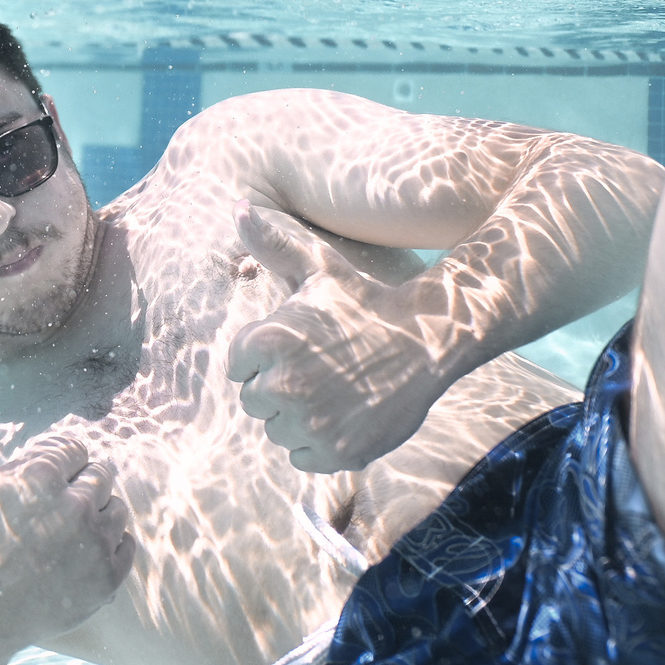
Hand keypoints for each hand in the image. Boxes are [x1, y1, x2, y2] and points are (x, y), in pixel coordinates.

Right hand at [0, 412, 133, 652]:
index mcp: (40, 475)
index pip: (76, 449)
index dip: (54, 468)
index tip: (31, 493)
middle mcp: (72, 507)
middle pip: (102, 474)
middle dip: (78, 489)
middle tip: (46, 516)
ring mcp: (93, 544)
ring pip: (118, 507)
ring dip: (97, 517)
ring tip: (61, 537)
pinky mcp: (108, 576)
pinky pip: (128, 543)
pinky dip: (109, 549)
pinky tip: (75, 559)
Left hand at [225, 204, 454, 472]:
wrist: (426, 339)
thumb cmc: (365, 301)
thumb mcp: (318, 267)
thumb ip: (271, 243)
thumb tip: (238, 207)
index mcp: (268, 340)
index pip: (237, 366)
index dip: (265, 356)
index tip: (299, 346)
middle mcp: (283, 384)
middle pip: (254, 401)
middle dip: (279, 386)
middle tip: (320, 367)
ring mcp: (311, 422)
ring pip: (277, 431)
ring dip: (297, 416)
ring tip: (333, 388)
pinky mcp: (336, 452)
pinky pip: (302, 458)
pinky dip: (318, 444)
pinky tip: (343, 414)